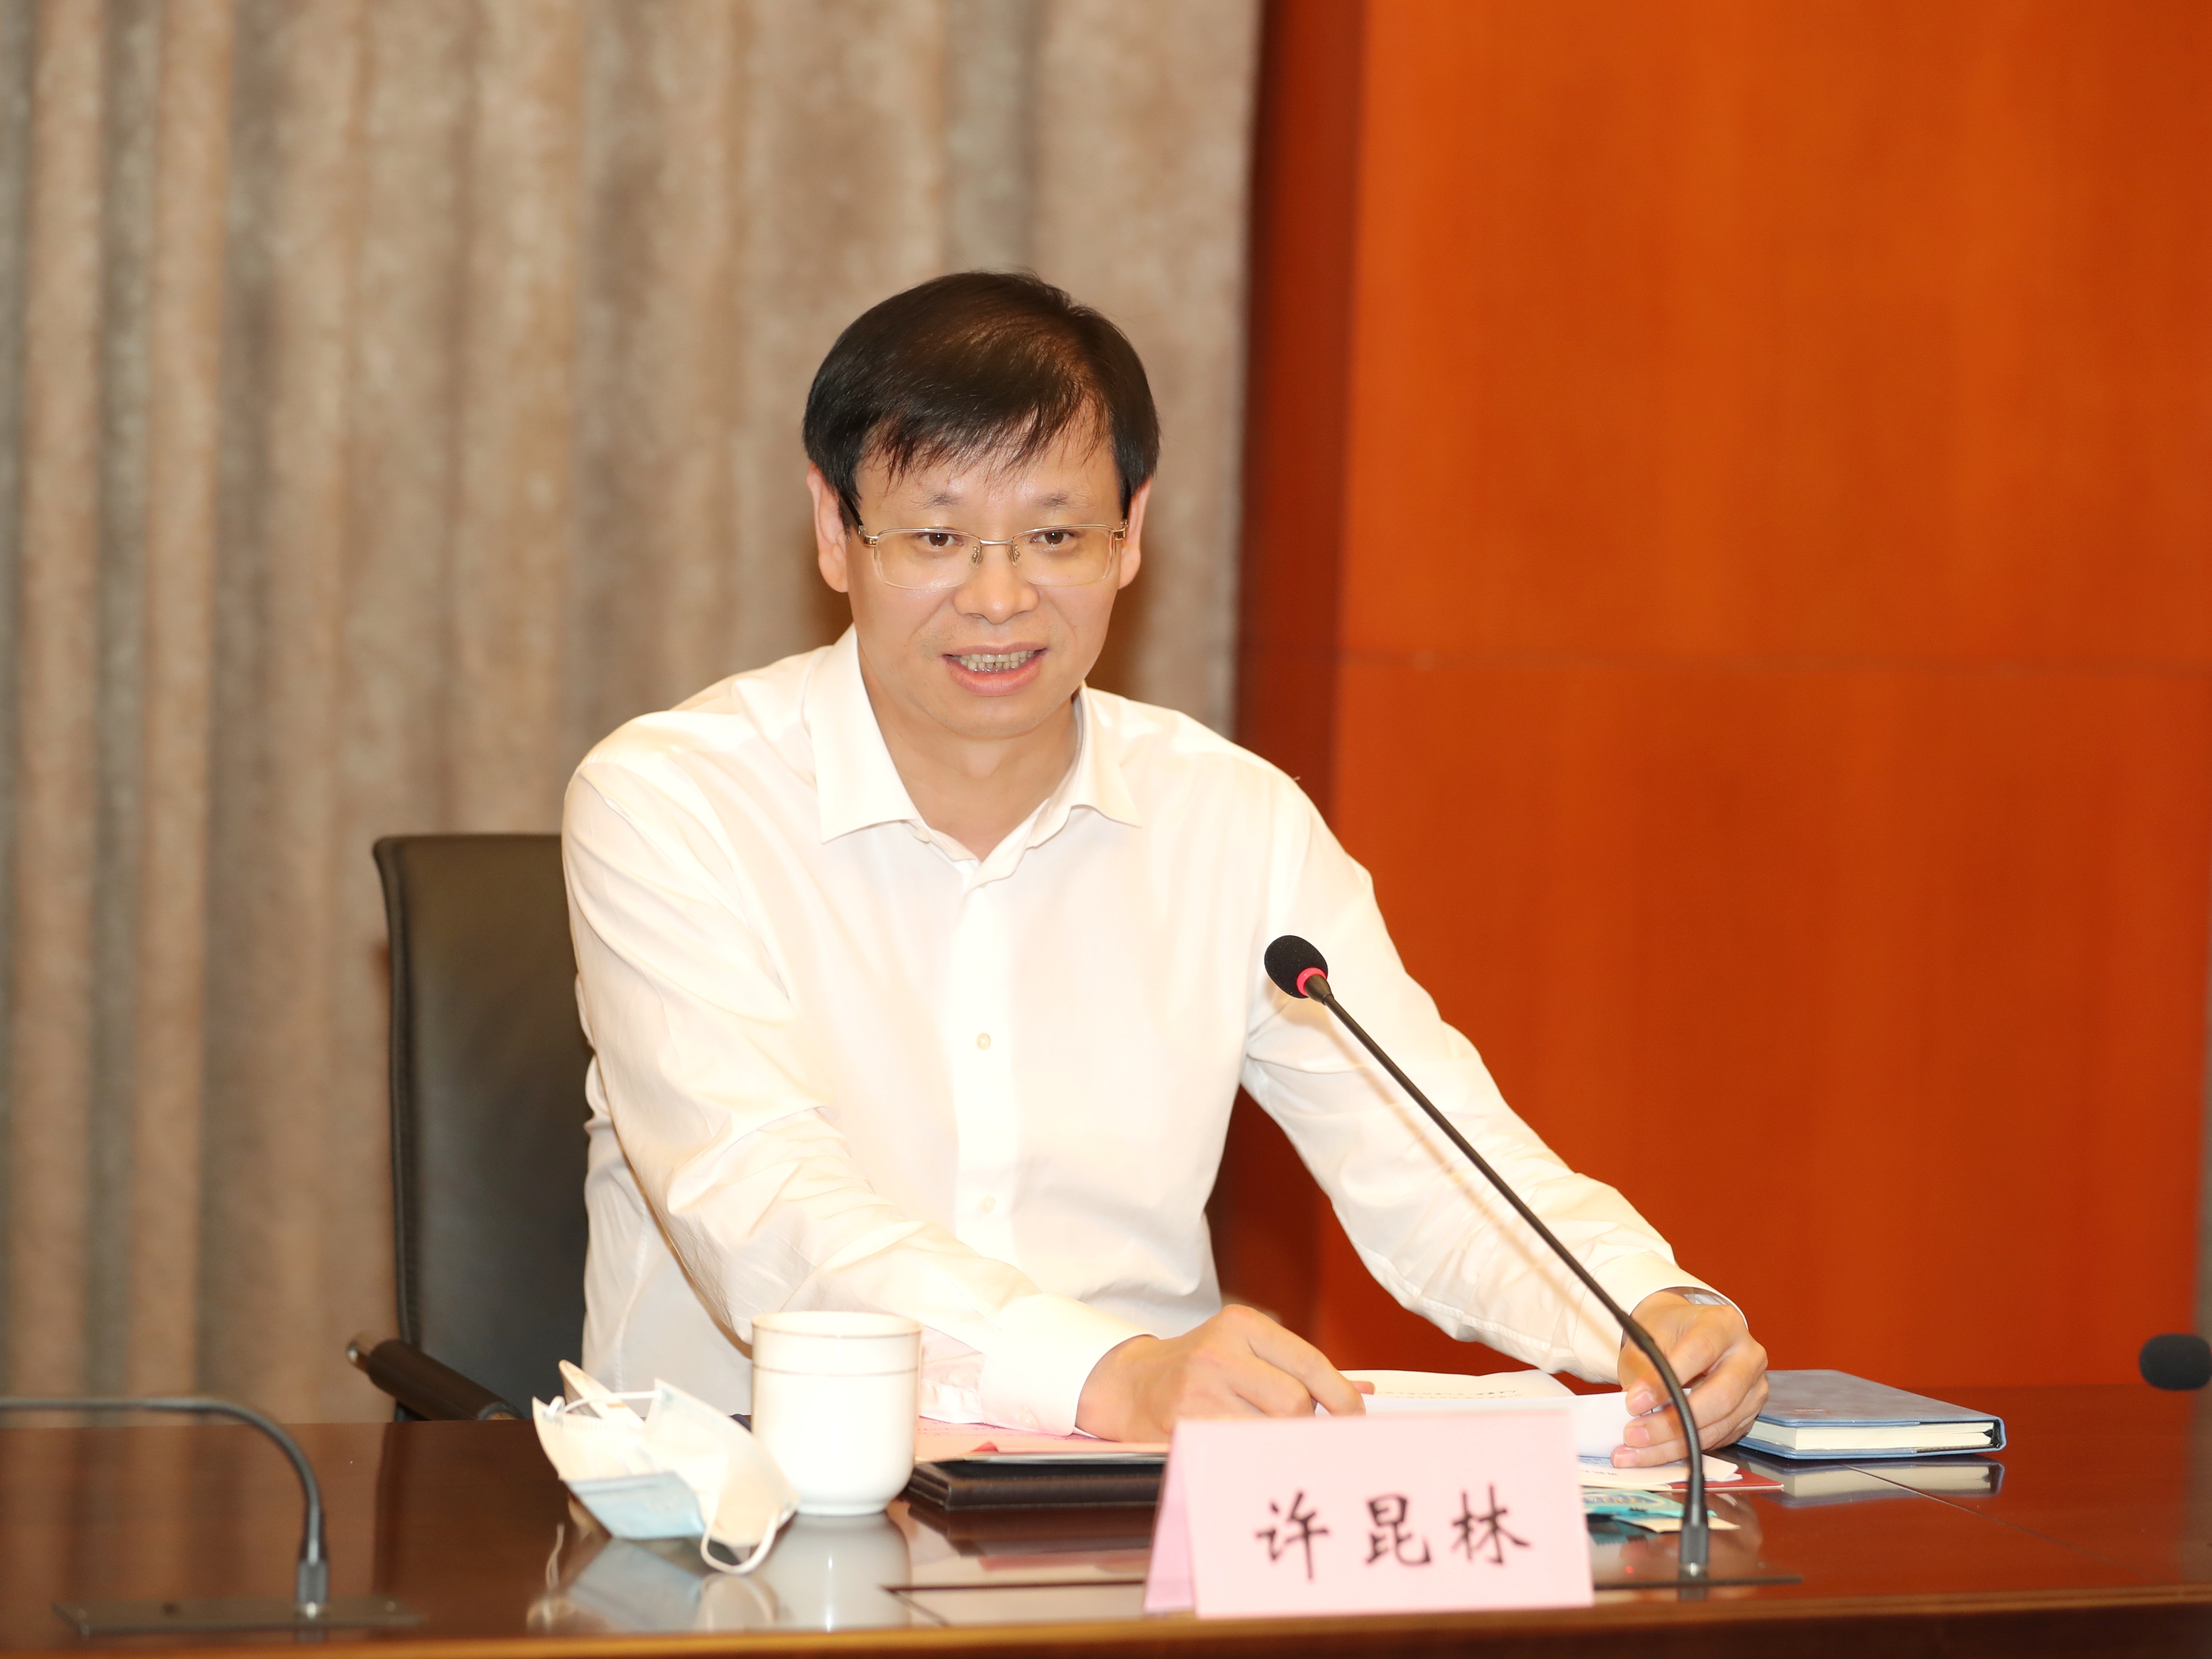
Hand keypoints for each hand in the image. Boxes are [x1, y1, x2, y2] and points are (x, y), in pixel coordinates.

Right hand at [1074, 1304, 1365, 1441]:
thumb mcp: (1244, 1347)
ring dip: (1281, 1444)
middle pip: (1293, 1403)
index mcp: (1240, 1324)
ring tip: (1274, 1440)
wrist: (1129, 1385)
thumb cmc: (1199, 1367)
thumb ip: (1299, 1366)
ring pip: (1269, 1432)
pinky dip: (1253, 1457)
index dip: (1341, 1396)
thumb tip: (1364, 1393)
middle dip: (1308, 1425)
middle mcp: (1219, 1353)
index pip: (1308, 1362)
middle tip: (1308, 1434)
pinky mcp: (1183, 1427)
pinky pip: (1239, 1451)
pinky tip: (1249, 1453)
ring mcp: (1198, 1392)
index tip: (1355, 1417)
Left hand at [1612, 1290, 1767, 1466]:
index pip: (1699, 1353)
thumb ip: (1645, 1368)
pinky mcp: (1748, 1415)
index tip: (1633, 1402)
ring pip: (1718, 1426)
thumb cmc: (1667, 1331)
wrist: (1684, 1333)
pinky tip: (1655, 1453)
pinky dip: (1683, 1450)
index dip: (1667, 1382)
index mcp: (1724, 1325)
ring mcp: (1753, 1388)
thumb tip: (1636, 1409)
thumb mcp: (1649, 1337)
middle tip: (1634, 1434)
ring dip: (1674, 1444)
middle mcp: (1746, 1356)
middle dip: (1672, 1423)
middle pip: (1718, 1397)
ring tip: (1636, 1451)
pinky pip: (1718, 1439)